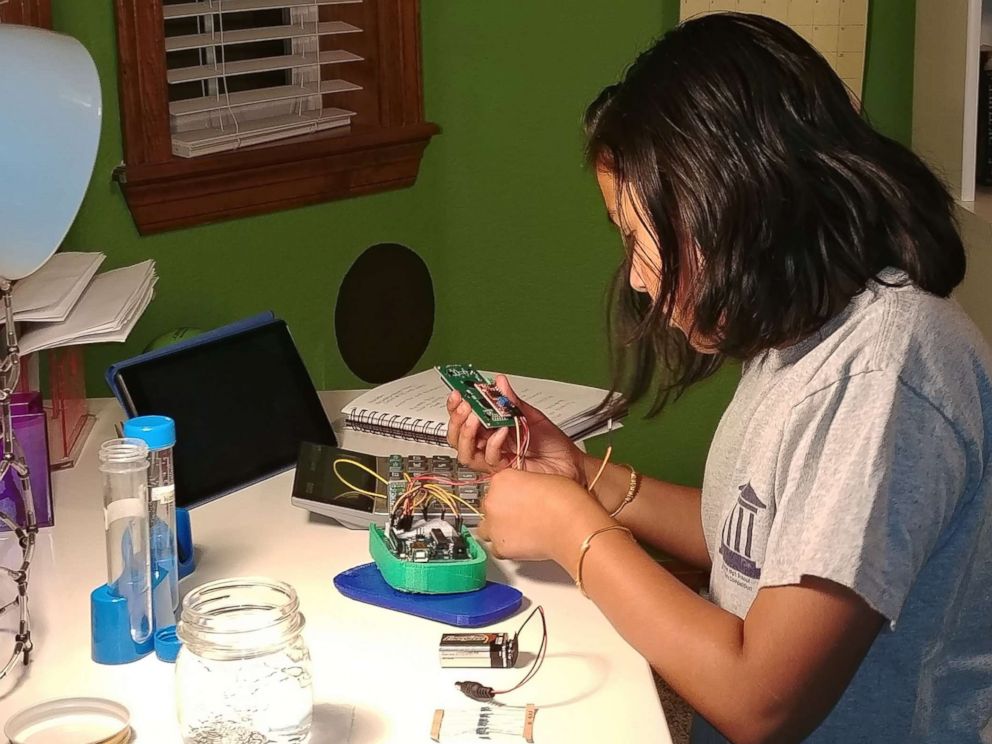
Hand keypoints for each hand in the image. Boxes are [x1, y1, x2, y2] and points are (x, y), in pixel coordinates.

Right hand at [446, 374, 586, 482]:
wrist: (572, 464)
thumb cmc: (554, 445)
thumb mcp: (531, 415)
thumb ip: (513, 400)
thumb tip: (499, 382)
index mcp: (493, 430)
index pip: (465, 419)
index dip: (456, 407)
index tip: (458, 392)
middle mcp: (490, 445)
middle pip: (458, 438)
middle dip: (457, 419)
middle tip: (465, 405)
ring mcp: (496, 460)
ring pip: (466, 453)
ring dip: (468, 433)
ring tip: (476, 418)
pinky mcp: (504, 472)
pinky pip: (490, 459)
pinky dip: (494, 443)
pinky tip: (501, 432)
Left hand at [477, 469, 609, 562]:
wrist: (571, 524)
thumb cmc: (565, 501)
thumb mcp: (543, 479)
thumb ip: (526, 485)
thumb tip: (525, 493)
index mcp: (502, 479)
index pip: (495, 486)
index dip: (508, 494)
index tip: (516, 501)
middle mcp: (492, 501)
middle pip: (489, 507)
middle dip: (502, 512)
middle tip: (521, 516)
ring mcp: (494, 525)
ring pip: (487, 529)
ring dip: (500, 529)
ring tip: (521, 531)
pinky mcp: (500, 547)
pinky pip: (497, 548)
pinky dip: (507, 547)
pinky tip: (523, 543)